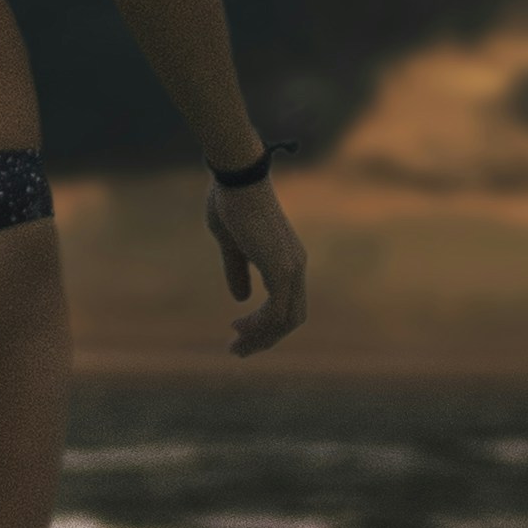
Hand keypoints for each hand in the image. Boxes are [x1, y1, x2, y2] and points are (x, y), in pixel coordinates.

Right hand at [207, 168, 308, 355]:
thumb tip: (241, 299)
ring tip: (235, 347)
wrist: (237, 177)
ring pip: (286, 320)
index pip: (288, 304)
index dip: (266, 324)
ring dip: (260, 338)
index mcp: (288, 259)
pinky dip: (259, 326)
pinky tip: (238, 327)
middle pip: (292, 318)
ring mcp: (291, 268)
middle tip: (237, 350)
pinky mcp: (280, 269)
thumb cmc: (231, 202)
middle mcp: (296, 266)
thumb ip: (237, 270)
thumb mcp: (231, 244)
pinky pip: (276, 311)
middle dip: (265, 339)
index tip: (237, 329)